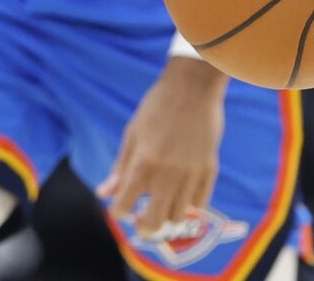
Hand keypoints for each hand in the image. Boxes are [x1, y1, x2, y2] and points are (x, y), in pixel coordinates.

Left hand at [97, 56, 226, 235]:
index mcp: (143, 163)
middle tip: (141, 220)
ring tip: (162, 204)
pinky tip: (180, 192)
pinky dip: (188, 205)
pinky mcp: (209, 170)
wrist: (193, 87)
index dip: (119, 211)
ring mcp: (191, 174)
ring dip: (167, 215)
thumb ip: (119, 168)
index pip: (125, 205)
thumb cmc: (156, 107)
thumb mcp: (132, 134)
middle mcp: (168, 174)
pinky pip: (199, 204)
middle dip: (144, 227)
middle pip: (155, 223)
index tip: (121, 207)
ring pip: (179, 217)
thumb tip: (103, 194)